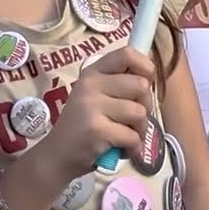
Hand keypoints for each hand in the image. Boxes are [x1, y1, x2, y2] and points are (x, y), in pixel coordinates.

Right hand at [42, 47, 155, 179]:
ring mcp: (92, 107)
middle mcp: (90, 85)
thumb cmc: (82, 126)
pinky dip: (132, 147)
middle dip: (146, 105)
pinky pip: (133, 136)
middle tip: (133, 118)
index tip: (145, 81)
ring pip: (139, 112)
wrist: (57, 155)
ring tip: (125, 135)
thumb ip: (118, 84)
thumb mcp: (95, 97)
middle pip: (141, 85)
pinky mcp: (97, 130)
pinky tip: (120, 148)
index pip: (126, 54)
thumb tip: (151, 75)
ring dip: (140, 129)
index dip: (145, 66)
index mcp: (92, 73)